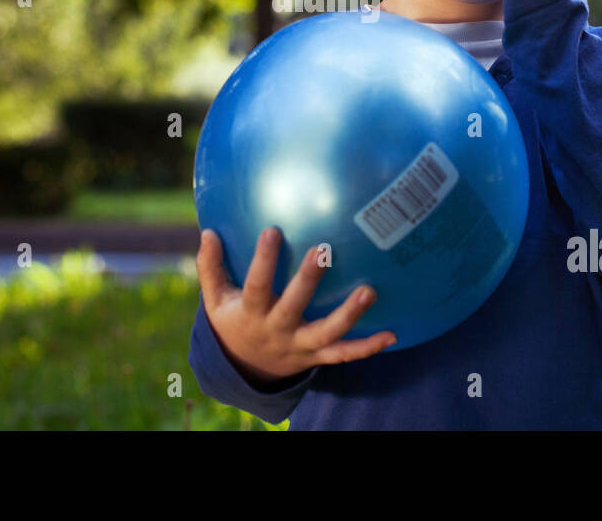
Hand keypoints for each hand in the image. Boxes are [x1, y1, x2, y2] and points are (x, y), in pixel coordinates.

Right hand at [196, 226, 397, 383]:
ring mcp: (300, 346)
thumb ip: (210, 267)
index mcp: (252, 314)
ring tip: (370, 291)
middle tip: (323, 251)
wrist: (246, 370)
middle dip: (308, 281)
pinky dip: (368, 347)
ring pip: (327, 333)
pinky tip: (393, 334)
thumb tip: (208, 231)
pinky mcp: (317, 357)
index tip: (272, 230)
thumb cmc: (233, 321)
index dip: (263, 261)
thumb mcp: (215, 299)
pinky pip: (344, 354)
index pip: (256, 286)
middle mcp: (277, 331)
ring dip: (349, 314)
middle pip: (294, 306)